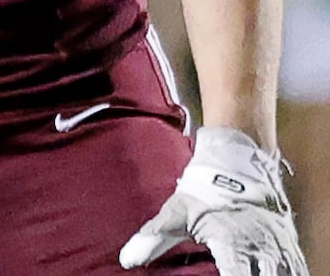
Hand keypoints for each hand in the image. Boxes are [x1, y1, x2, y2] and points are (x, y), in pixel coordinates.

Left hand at [120, 127, 306, 274]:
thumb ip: (154, 237)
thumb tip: (126, 259)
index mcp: (234, 244)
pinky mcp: (287, 246)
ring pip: (285, 275)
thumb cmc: (207, 186)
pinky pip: (294, 269)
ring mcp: (278, 247)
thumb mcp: (178, 210)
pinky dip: (286, 275)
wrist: (240, 157)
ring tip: (256, 275)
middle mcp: (261, 248)